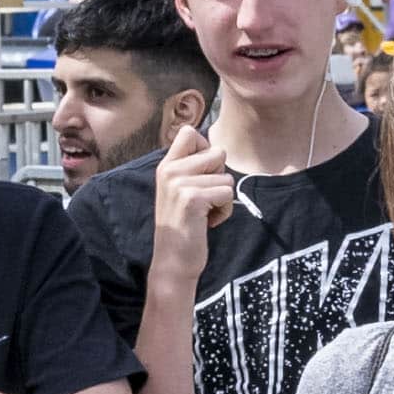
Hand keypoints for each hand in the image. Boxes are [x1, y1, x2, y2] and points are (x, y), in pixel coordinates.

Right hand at [149, 112, 241, 280]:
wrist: (173, 261)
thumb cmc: (184, 226)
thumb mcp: (180, 191)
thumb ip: (192, 169)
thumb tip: (218, 150)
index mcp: (166, 166)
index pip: (189, 132)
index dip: (206, 148)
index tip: (202, 173)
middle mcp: (169, 170)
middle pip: (217, 153)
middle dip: (219, 177)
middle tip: (203, 199)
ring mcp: (179, 183)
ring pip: (226, 176)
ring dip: (223, 198)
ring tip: (204, 213)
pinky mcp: (192, 198)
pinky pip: (227, 193)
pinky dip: (224, 211)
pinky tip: (208, 223)